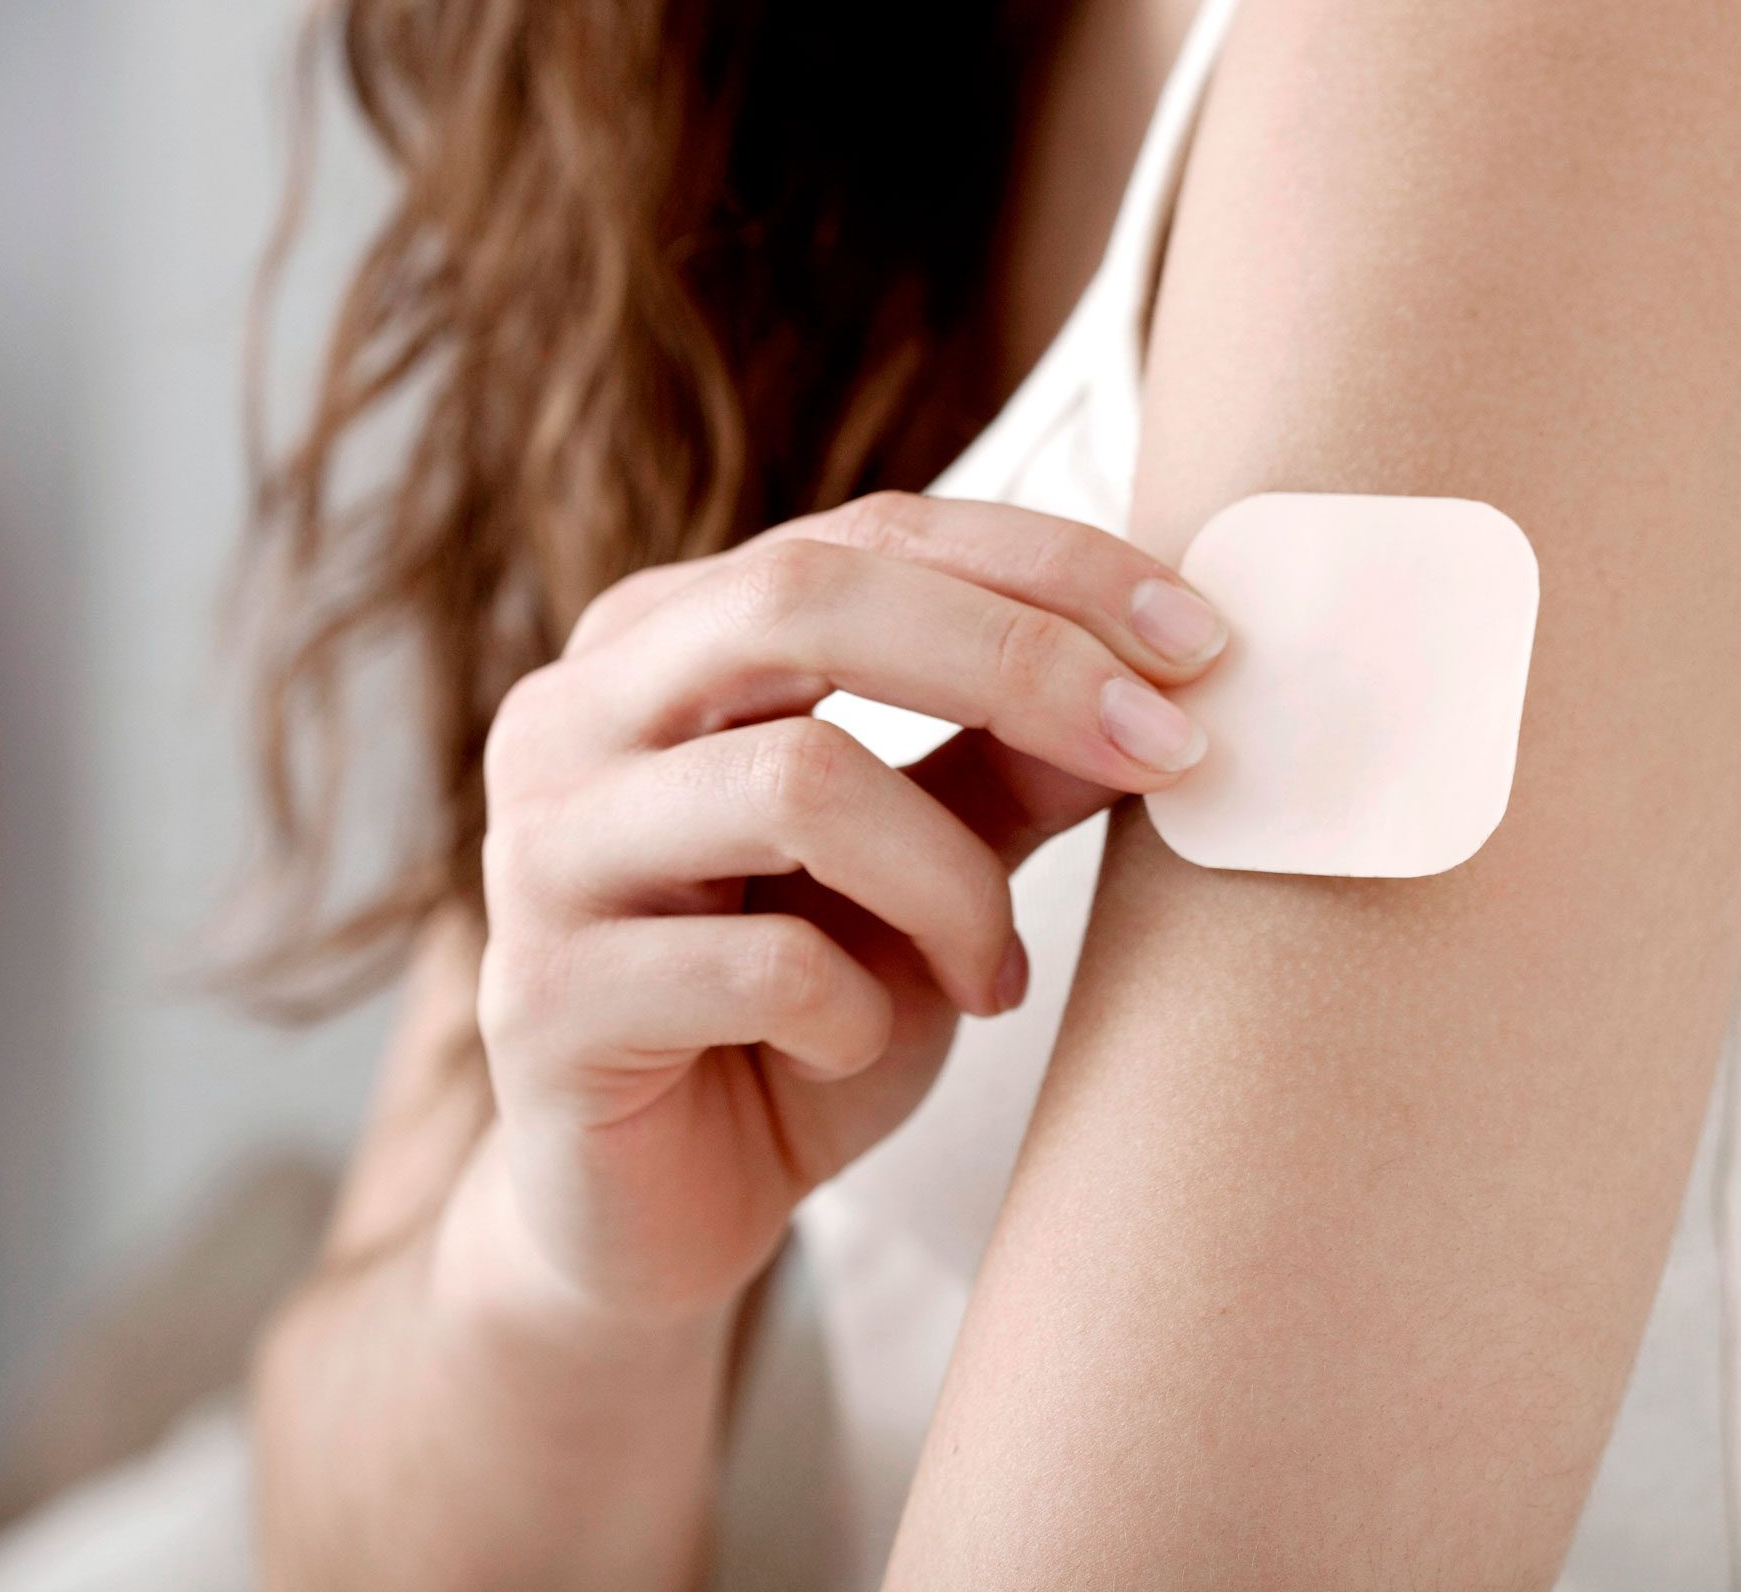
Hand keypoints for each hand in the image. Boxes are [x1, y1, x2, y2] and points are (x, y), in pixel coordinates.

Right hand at [447, 492, 1226, 1333]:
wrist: (662, 1208)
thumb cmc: (801, 1008)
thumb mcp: (930, 868)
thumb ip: (1014, 762)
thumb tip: (1162, 671)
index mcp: (668, 638)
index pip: (872, 532)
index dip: (1051, 571)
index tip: (1202, 643)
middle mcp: (576, 712)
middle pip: (804, 600)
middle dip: (1019, 663)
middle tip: (1164, 750)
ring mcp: (538, 850)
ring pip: (795, 782)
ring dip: (951, 885)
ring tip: (992, 973)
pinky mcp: (542, 1000)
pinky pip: (759, 968)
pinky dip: (859, 1013)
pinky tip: (855, 1047)